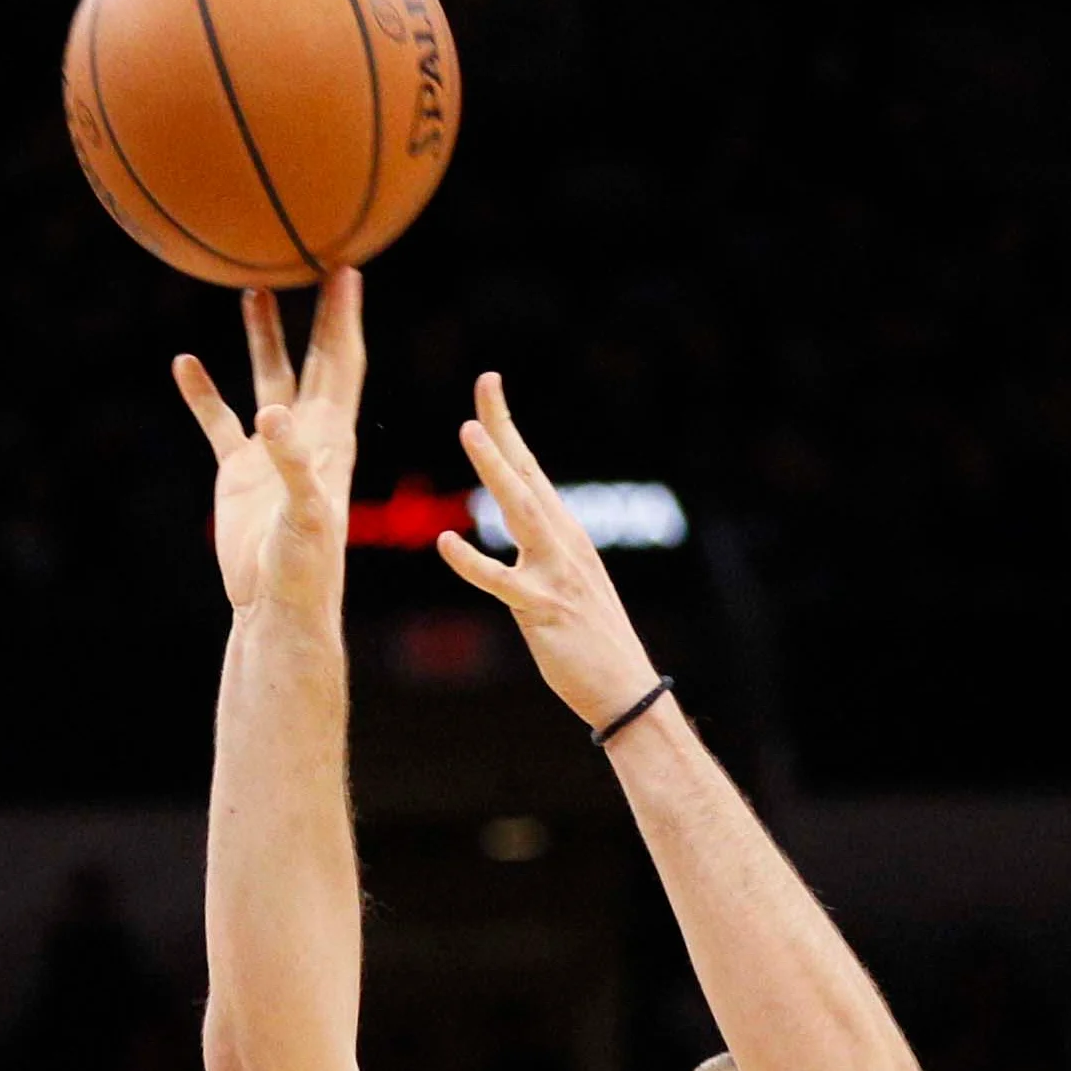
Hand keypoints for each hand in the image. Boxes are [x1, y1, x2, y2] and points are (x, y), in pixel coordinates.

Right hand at [172, 268, 365, 619]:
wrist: (275, 604)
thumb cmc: (304, 566)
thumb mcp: (304, 512)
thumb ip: (289, 463)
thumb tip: (269, 413)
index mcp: (331, 438)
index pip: (341, 364)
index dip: (343, 318)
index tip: (347, 271)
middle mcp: (305, 435)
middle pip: (313, 359)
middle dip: (316, 313)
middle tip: (316, 260)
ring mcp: (270, 450)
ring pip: (267, 379)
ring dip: (262, 338)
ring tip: (255, 290)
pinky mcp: (238, 472)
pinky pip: (218, 421)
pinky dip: (203, 392)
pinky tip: (185, 363)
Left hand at [433, 372, 663, 729]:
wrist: (623, 687)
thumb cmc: (590, 639)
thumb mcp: (565, 582)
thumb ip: (539, 553)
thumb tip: (513, 532)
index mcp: (565, 534)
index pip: (530, 470)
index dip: (507, 428)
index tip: (490, 387)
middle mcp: (563, 542)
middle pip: (526, 474)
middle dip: (503, 427)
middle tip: (486, 383)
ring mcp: (555, 573)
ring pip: (519, 510)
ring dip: (494, 469)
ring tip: (469, 432)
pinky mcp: (543, 609)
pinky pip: (502, 582)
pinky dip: (472, 563)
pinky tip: (446, 542)